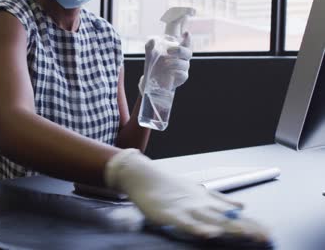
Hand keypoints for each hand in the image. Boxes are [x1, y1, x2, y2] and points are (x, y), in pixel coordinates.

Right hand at [105, 149, 270, 242]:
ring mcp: (186, 209)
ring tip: (245, 234)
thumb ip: (220, 200)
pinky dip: (197, 228)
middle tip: (265, 237)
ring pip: (210, 220)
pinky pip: (185, 223)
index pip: (234, 215)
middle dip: (247, 228)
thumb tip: (241, 205)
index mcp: (208, 202)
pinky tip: (208, 234)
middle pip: (227, 219)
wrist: (145, 177)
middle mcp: (201, 205)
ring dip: (228, 226)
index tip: (270, 233)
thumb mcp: (199, 192)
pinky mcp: (170, 214)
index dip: (252, 224)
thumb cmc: (170, 187)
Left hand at [139, 32, 192, 93]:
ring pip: (185, 64)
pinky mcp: (181, 78)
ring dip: (175, 62)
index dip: (188, 38)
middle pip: (188, 52)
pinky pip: (183, 75)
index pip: (186, 43)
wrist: (152, 80)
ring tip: (165, 63)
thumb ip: (150, 47)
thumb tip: (152, 40)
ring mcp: (183, 69)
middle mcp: (182, 59)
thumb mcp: (150, 55)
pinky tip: (170, 71)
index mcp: (178, 51)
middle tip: (168, 50)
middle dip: (180, 50)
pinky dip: (177, 72)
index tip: (186, 33)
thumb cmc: (155, 65)